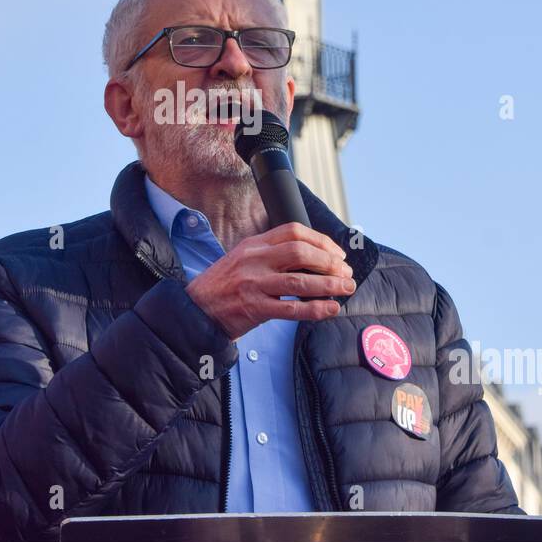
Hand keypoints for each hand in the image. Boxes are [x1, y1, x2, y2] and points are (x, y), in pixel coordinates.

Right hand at [185, 222, 356, 341]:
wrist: (195, 309)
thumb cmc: (223, 286)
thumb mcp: (242, 259)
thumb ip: (271, 255)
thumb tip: (311, 258)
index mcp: (253, 244)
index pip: (292, 231)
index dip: (321, 240)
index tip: (336, 254)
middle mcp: (254, 260)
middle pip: (300, 251)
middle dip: (329, 261)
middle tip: (345, 272)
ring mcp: (254, 284)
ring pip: (300, 280)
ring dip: (329, 285)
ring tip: (346, 288)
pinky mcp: (254, 308)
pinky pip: (292, 308)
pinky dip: (315, 309)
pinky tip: (330, 309)